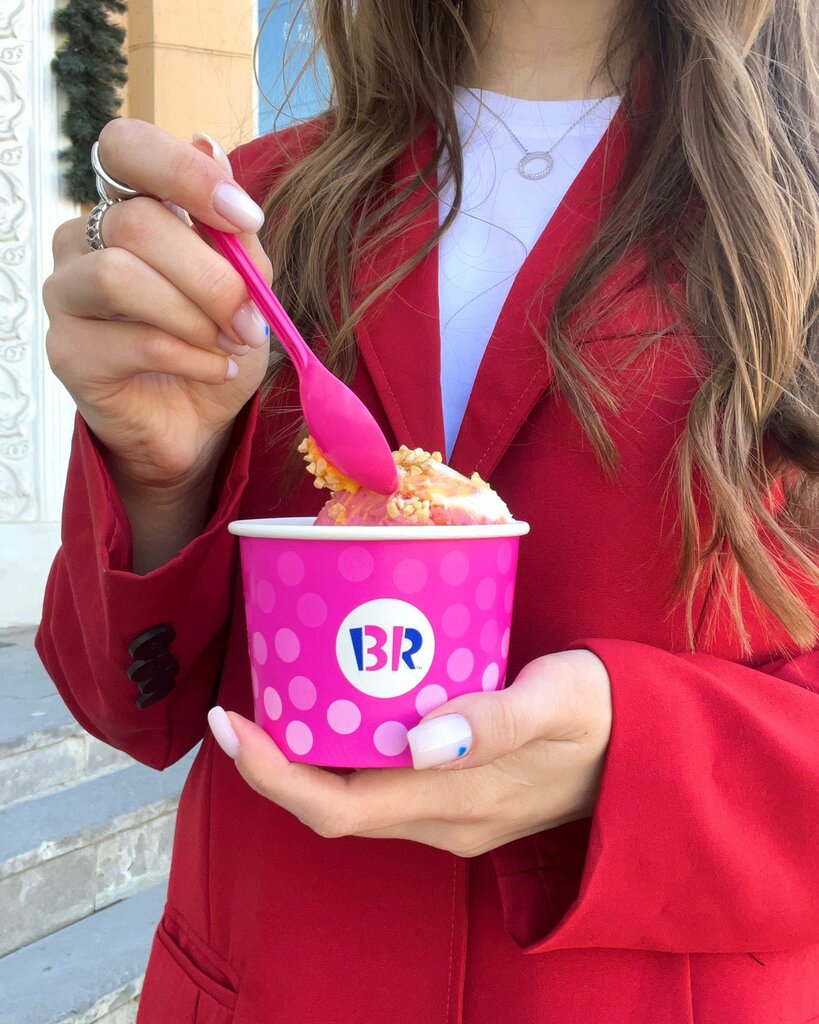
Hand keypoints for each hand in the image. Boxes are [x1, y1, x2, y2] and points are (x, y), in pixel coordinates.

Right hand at [42, 119, 271, 495]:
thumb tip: (208, 144)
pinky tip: (213, 369)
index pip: (124, 147)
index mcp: (127, 207)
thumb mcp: (247, 285)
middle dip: (213, 278)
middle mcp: (84, 240)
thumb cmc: (216, 343)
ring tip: (230, 344)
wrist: (197, 421)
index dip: (182, 171)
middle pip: (137, 223)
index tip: (244, 217)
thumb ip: (232, 231)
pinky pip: (134, 341)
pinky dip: (192, 357)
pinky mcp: (66, 352)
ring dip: (195, 317)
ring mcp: (66, 295)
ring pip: (120, 276)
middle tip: (250, 321)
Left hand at [208, 650, 612, 857]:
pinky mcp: (457, 798)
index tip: (231, 723)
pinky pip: (382, 785)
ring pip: (354, 797)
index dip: (271, 772)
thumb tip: (420, 741)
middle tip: (243, 700)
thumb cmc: (603, 714)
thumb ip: (495, 722)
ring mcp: (448, 816)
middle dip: (274, 762)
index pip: (335, 806)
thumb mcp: (558, 702)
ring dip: (306, 759)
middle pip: (330, 805)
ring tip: (280, 696)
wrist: (647, 753)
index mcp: (455, 802)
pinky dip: (348, 753)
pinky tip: (345, 707)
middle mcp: (440, 821)